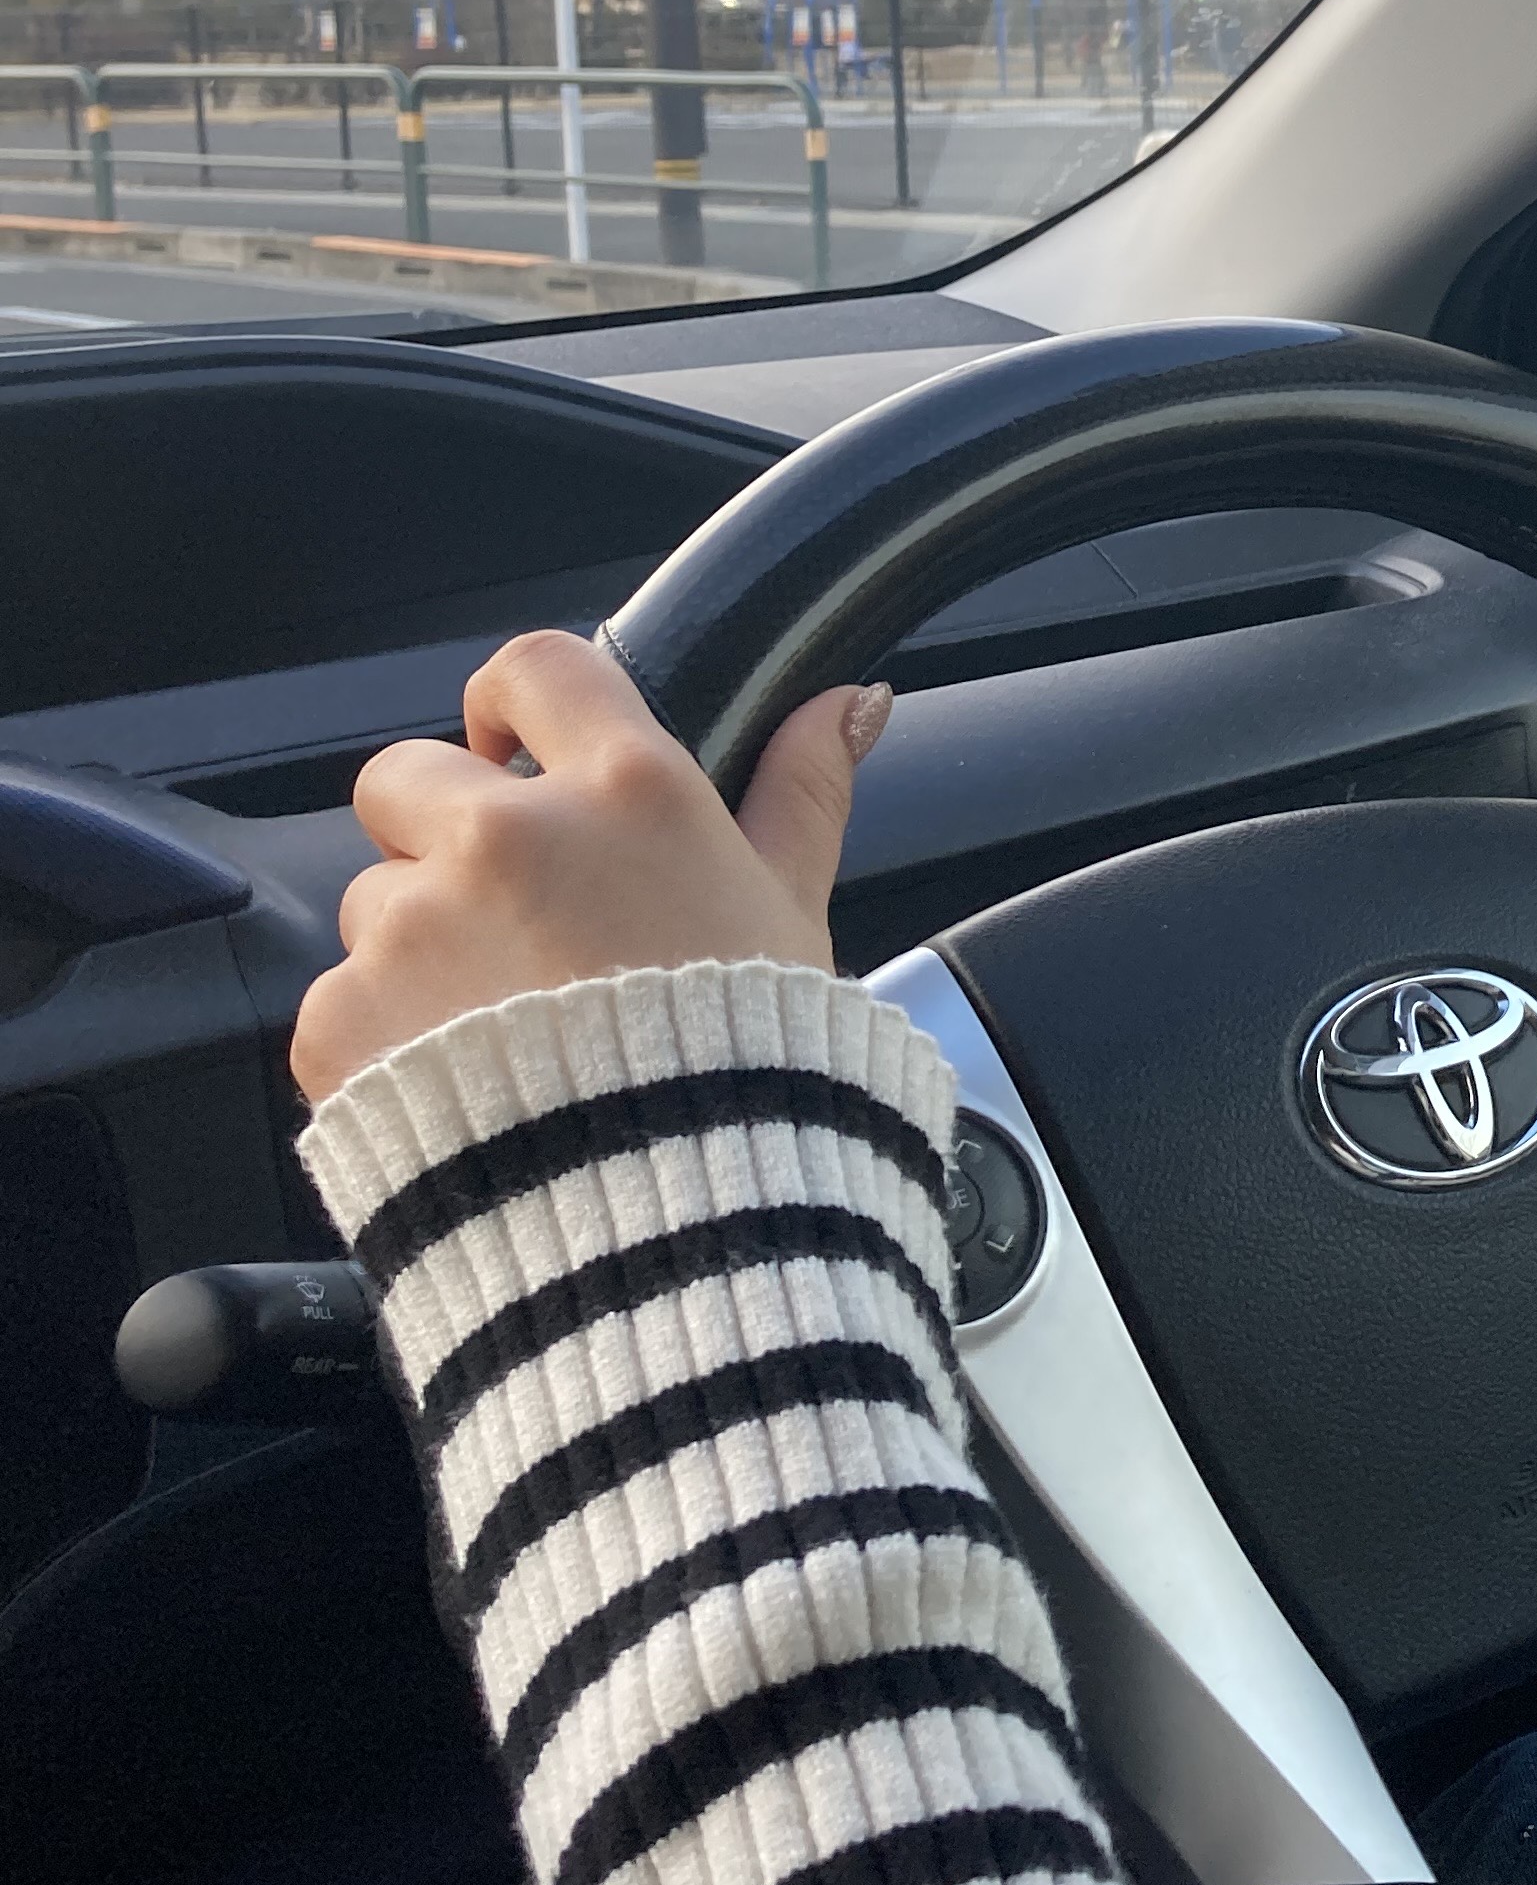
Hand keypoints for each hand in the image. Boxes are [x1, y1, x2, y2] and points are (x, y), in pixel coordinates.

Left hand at [290, 631, 894, 1101]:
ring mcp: (415, 925)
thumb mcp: (793, 910)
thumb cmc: (749, 1063)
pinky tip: (461, 1082)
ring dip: (418, 944)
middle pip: (407, 777)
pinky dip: (383, 1037)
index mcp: (626, 792)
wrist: (672, 1215)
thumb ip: (805, 791)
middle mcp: (509, 838)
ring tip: (499, 1025)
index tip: (511, 747)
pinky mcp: (345, 1017)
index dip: (510, 703)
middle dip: (439, 829)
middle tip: (509, 915)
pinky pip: (340, 1000)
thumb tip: (849, 701)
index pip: (536, 668)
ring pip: (375, 900)